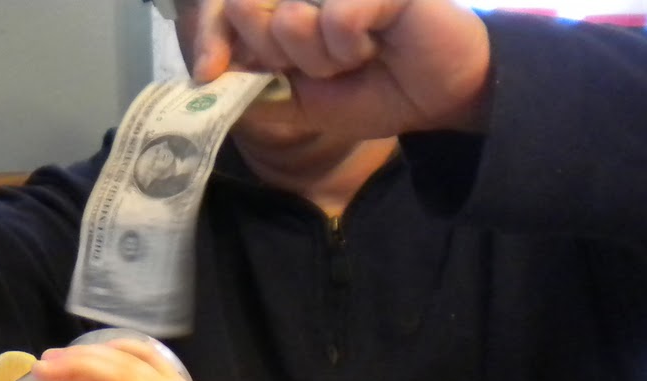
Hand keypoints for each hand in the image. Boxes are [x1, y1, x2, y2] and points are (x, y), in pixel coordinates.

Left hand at [200, 0, 493, 136]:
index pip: (226, 11)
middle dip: (276, 58)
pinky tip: (374, 45)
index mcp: (281, 8)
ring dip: (319, 60)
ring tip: (353, 58)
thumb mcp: (299, 104)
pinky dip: (350, 46)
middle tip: (318, 68)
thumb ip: (254, 87)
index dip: (210, 36)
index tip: (210, 70)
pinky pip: (335, 17)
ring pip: (289, 20)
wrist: (437, 98)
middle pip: (246, 10)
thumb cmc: (371, 93)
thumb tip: (210, 72)